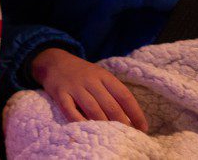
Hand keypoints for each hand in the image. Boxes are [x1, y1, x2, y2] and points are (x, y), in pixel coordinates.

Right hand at [30, 48, 147, 130]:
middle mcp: (90, 80)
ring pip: (93, 109)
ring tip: (112, 136)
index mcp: (103, 75)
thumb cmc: (81, 73)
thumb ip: (111, 91)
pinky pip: (70, 111)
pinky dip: (79, 121)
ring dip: (104, 124)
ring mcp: (74, 87)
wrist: (53, 61)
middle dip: (122, 122)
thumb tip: (130, 116)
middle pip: (110, 104)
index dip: (135, 113)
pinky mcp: (60, 94)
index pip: (124, 95)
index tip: (143, 127)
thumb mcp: (99, 75)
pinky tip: (87, 129)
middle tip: (128, 135)